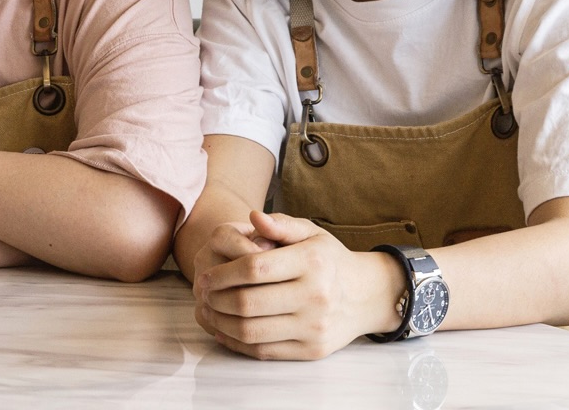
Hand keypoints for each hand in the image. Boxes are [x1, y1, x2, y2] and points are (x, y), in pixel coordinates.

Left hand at [193, 211, 401, 359]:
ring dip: (220, 322)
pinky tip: (224, 330)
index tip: (207, 274)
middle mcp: (315, 295)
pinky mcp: (311, 350)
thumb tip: (253, 217)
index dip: (223, 273)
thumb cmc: (330, 261)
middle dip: (216, 298)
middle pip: (248, 302)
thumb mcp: (311, 233)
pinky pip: (263, 351)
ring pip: (251, 331)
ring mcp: (313, 327)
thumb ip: (281, 225)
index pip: (255, 268)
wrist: (365, 296)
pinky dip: (236, 342)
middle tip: (203, 293)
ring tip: (209, 311)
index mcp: (312, 262)